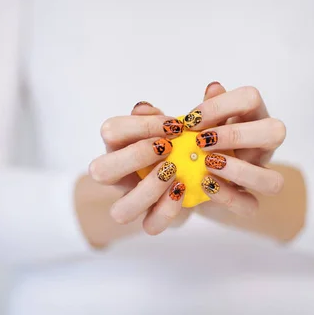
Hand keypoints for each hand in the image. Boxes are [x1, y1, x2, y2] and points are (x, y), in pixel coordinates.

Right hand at [88, 102, 189, 235]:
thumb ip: (200, 110)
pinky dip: (167, 210)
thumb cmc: (187, 145)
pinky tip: (184, 190)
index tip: (175, 125)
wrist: (197, 178)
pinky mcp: (151, 220)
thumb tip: (213, 88)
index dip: (139, 126)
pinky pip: (150, 226)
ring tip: (175, 173)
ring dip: (148, 190)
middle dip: (134, 157)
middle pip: (100, 171)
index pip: (110, 131)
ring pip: (120, 210)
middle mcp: (119, 174)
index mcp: (121, 144)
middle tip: (167, 148)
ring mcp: (132, 201)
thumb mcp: (194, 126)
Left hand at [191, 83, 286, 216]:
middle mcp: (262, 146)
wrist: (190, 175)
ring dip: (240, 171)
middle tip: (202, 141)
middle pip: (276, 132)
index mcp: (252, 118)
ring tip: (207, 164)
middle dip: (237, 135)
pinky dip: (227, 196)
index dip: (222, 105)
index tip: (191, 120)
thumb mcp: (199, 122)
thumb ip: (207, 108)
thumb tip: (214, 87)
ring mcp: (258, 176)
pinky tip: (205, 184)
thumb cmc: (199, 140)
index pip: (251, 98)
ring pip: (274, 180)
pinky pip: (250, 206)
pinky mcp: (247, 202)